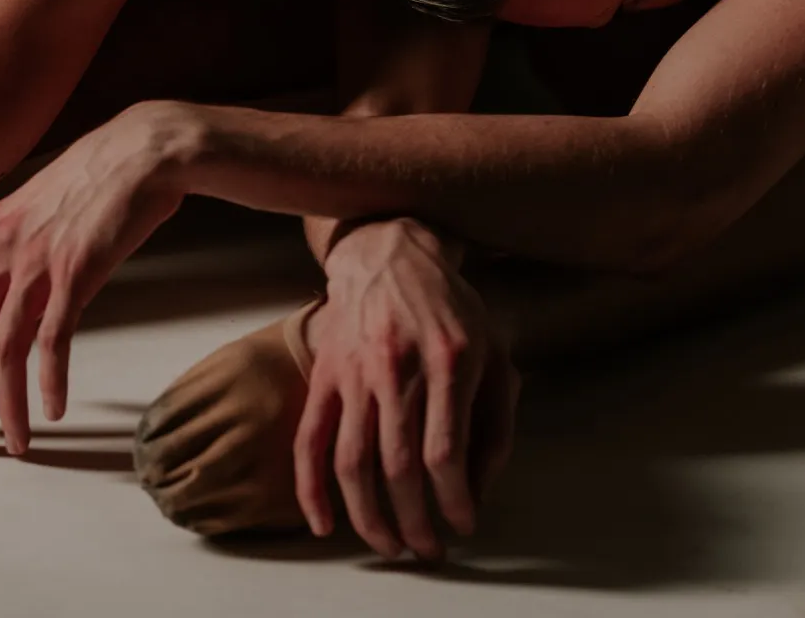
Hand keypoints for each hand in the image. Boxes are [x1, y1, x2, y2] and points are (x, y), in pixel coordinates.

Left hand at [0, 101, 203, 451]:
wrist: (142, 151)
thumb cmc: (97, 178)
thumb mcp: (36, 207)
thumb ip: (16, 247)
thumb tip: (10, 290)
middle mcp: (3, 251)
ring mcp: (38, 262)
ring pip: (7, 349)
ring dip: (9, 404)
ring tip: (17, 442)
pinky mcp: (77, 272)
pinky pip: (54, 339)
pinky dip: (51, 380)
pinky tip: (54, 407)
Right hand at [296, 220, 518, 560]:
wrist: (388, 254)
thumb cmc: (450, 309)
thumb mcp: (494, 354)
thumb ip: (494, 423)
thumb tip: (477, 489)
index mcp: (447, 361)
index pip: (444, 450)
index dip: (453, 499)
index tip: (463, 525)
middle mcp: (396, 368)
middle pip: (398, 466)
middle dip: (414, 521)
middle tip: (427, 550)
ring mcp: (353, 373)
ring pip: (352, 462)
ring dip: (369, 516)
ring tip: (388, 546)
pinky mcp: (324, 377)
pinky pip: (309, 440)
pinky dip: (311, 488)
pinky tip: (324, 523)